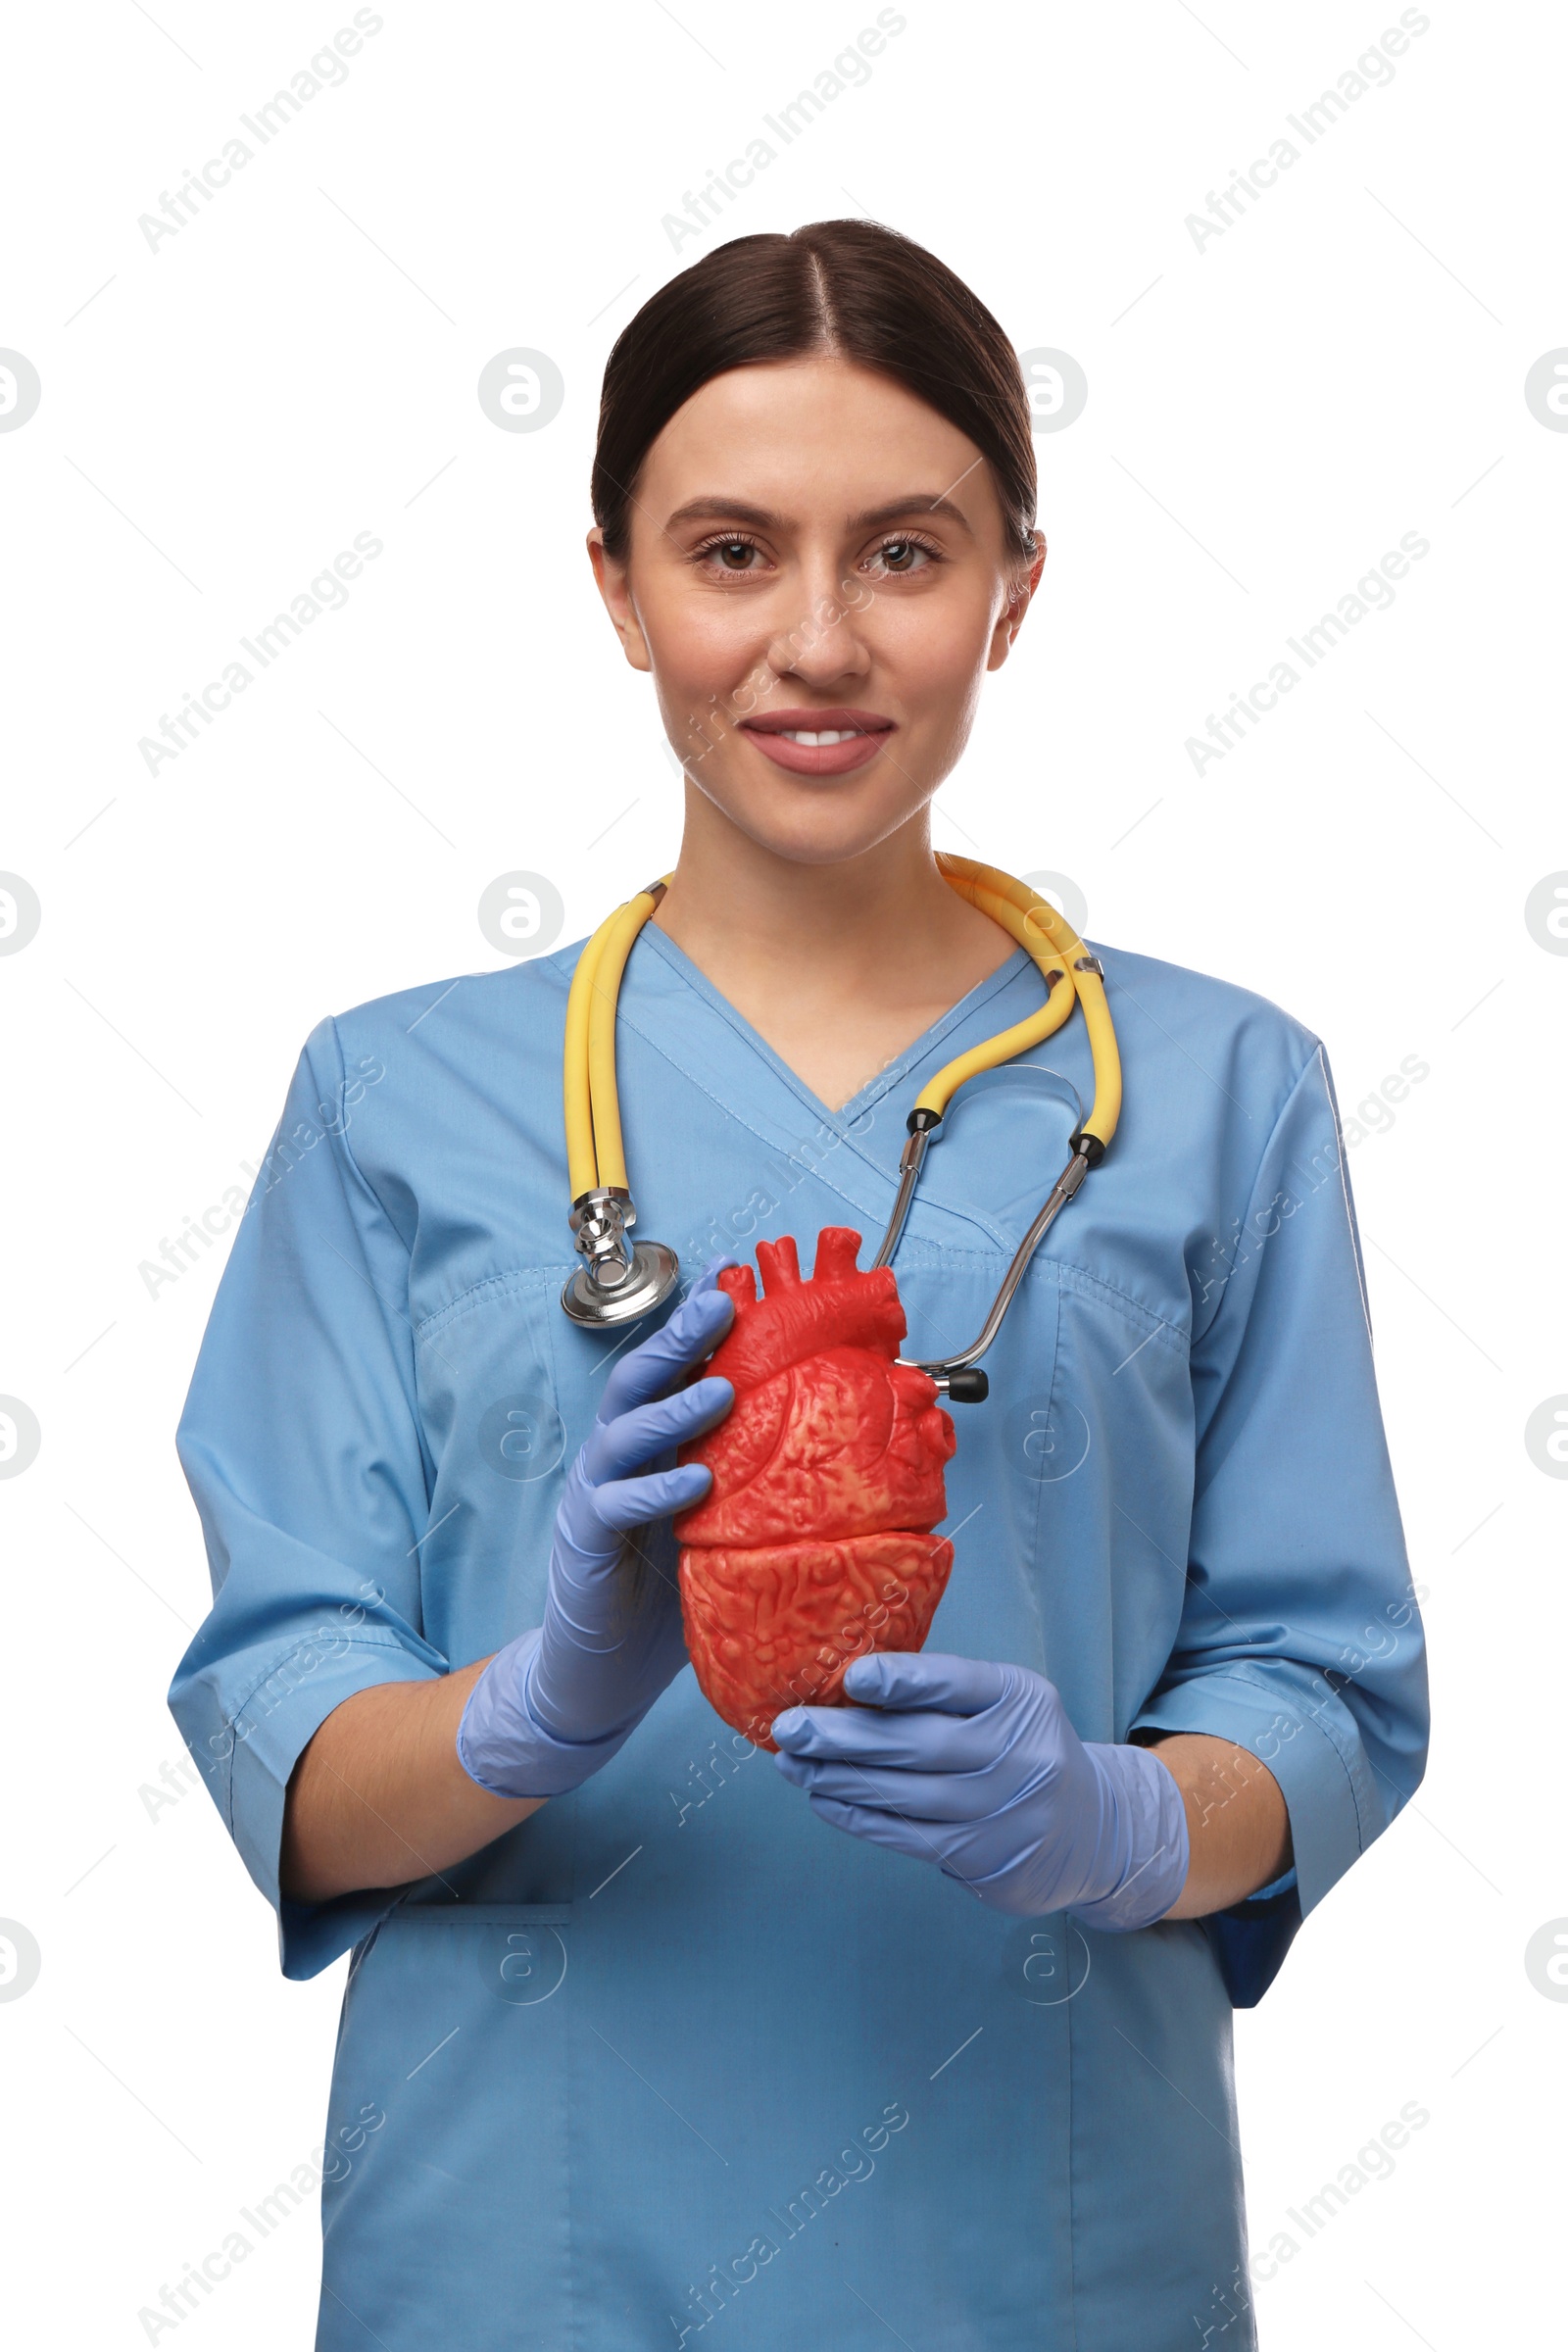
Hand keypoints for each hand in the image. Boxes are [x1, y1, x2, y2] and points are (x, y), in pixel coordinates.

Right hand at [457, 1266, 734, 1798]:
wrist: (602, 1673)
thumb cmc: (670, 1592)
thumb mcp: (721, 1523)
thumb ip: (751, 1480)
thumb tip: (832, 1441)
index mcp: (651, 1444)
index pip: (673, 1370)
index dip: (698, 1323)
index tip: (735, 1275)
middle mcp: (618, 1456)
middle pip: (640, 1380)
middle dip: (680, 1337)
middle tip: (721, 1303)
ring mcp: (596, 1495)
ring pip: (624, 1432)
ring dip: (674, 1408)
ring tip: (722, 1390)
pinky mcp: (584, 1541)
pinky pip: (616, 1505)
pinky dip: (656, 1489)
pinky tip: (695, 1481)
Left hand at [771, 1651, 1188, 1928]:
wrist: (1090, 1830)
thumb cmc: (1023, 1749)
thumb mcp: (1005, 1703)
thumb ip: (945, 1692)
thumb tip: (847, 1685)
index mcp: (1018, 1698)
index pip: (957, 1682)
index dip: (903, 1680)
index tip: (852, 1676)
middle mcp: (1016, 1753)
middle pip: (919, 1743)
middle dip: (845, 1736)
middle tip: (790, 1727)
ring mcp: (1000, 1810)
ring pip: (904, 1794)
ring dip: (838, 1779)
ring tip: (792, 1763)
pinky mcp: (982, 1855)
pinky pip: (905, 1835)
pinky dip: (857, 1816)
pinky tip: (823, 1798)